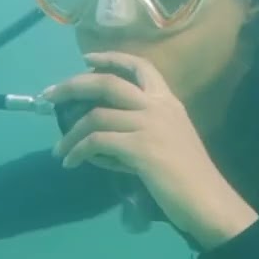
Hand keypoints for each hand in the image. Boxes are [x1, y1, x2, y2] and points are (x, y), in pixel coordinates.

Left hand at [45, 52, 257, 246]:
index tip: (87, 59)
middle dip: (73, 86)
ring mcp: (149, 125)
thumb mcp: (167, 143)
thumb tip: (99, 138)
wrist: (207, 200)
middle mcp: (158, 107)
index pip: (140, 66)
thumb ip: (137, 133)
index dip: (111, 58)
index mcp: (169, 102)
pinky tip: (71, 163)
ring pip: (96, 116)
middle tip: (50, 95)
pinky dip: (78, 151)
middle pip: (108, 83)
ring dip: (70, 133)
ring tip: (59, 150)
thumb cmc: (189, 177)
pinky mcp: (140, 148)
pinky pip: (96, 142)